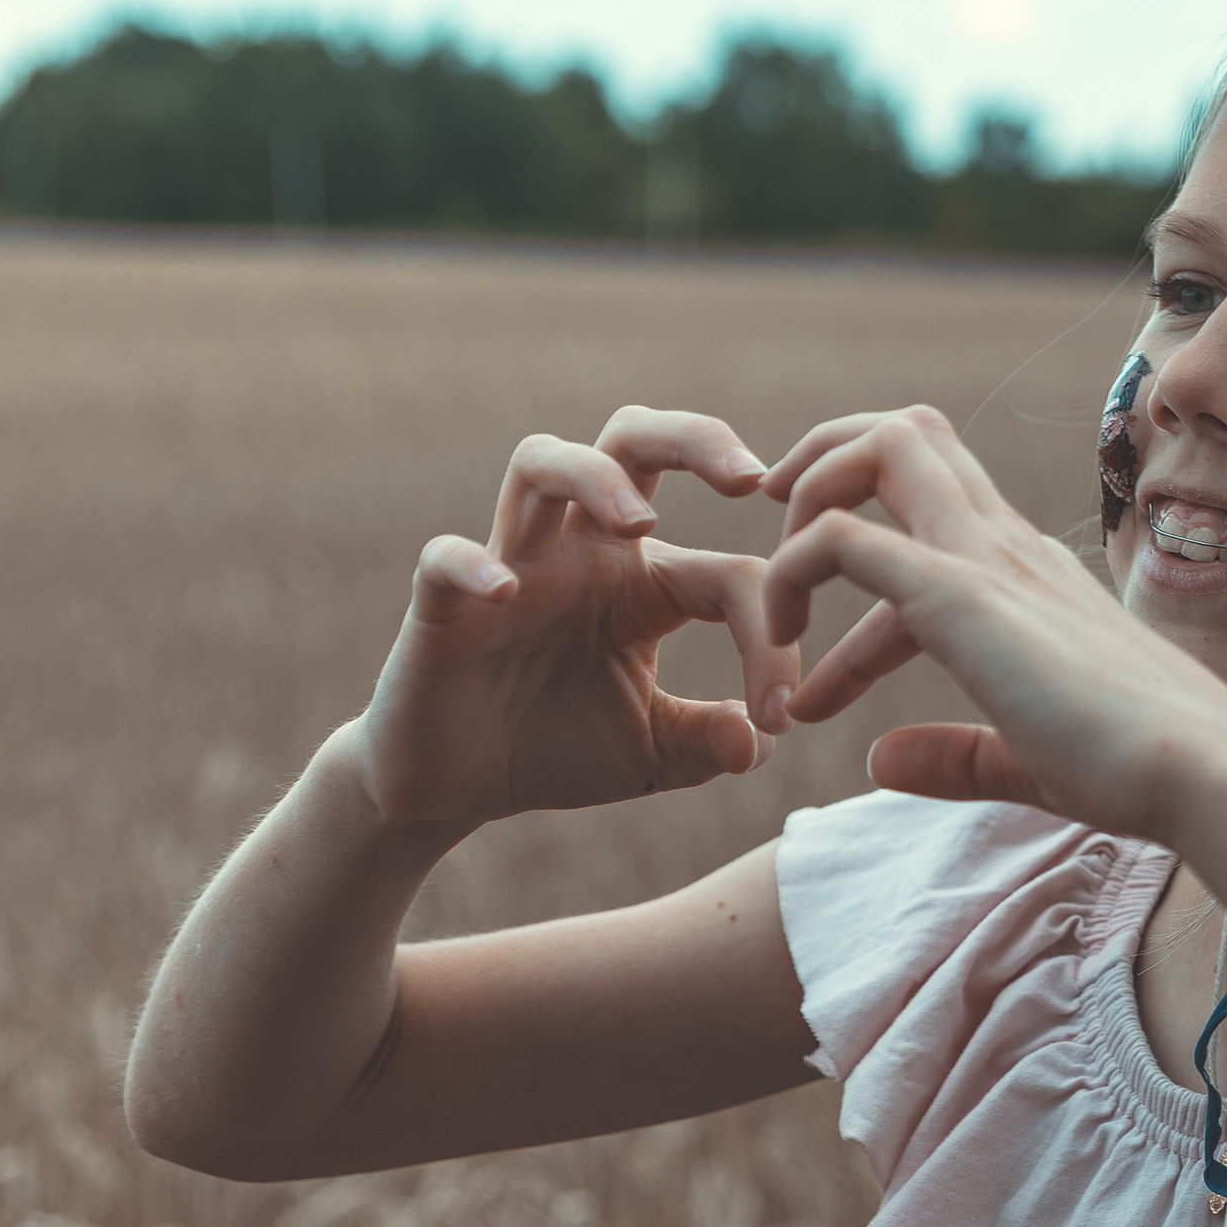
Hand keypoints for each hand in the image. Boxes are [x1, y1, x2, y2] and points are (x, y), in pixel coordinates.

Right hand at [346, 407, 801, 825]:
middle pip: (633, 442)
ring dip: (595, 476)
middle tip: (751, 477)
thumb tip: (762, 738)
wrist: (456, 788)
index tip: (783, 710)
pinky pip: (445, 558)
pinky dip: (471, 564)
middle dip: (694, 439)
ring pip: (541, 463)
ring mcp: (513, 566)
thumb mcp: (654, 755)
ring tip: (642, 521)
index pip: (730, 572)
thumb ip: (712, 744)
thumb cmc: (559, 751)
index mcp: (646, 584)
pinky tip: (505, 593)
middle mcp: (584, 554)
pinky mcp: (442, 606)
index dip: (770, 631)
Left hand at [759, 406, 1226, 843]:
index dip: (856, 555)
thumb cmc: (1139, 770)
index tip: (811, 659)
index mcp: (1030, 571)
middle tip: (772, 533)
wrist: (1205, 770)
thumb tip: (879, 759)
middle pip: (909, 431)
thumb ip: (954, 756)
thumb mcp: (1027, 761)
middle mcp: (1009, 544)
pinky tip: (791, 654)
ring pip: (882, 446)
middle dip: (823, 461)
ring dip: (808, 496)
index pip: (934, 504)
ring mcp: (988, 558)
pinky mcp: (960, 595)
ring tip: (771, 594)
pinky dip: (794, 575)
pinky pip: (844, 537)